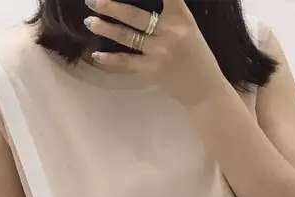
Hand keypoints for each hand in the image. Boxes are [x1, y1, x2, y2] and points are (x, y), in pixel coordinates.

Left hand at [83, 0, 224, 105]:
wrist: (204, 90)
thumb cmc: (196, 55)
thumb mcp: (188, 27)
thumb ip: (170, 12)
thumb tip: (136, 12)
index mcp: (181, 18)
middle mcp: (170, 33)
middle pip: (135, 16)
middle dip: (110, 6)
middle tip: (92, 0)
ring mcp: (160, 53)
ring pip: (127, 38)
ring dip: (106, 28)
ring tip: (89, 21)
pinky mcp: (152, 72)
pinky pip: (126, 64)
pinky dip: (110, 60)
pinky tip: (96, 55)